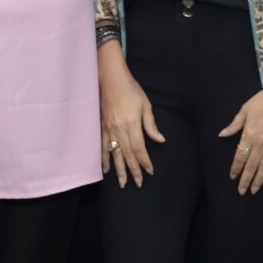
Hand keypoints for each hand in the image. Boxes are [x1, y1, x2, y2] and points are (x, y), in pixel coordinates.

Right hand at [99, 56, 163, 186]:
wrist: (111, 79)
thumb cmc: (131, 90)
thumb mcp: (145, 105)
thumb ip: (151, 125)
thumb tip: (160, 140)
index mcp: (131, 124)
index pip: (139, 148)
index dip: (145, 162)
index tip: (150, 171)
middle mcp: (119, 129)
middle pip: (127, 155)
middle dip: (133, 170)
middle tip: (138, 183)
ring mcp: (109, 129)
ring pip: (114, 154)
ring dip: (118, 169)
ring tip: (122, 182)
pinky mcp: (102, 127)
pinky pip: (103, 147)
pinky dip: (104, 159)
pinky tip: (105, 169)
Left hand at [220, 75, 262, 194]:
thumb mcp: (245, 110)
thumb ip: (234, 125)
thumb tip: (222, 135)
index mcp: (249, 135)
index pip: (240, 156)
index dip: (236, 168)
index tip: (232, 177)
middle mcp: (261, 143)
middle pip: (251, 166)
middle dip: (246, 180)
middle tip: (242, 191)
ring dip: (259, 180)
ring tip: (255, 190)